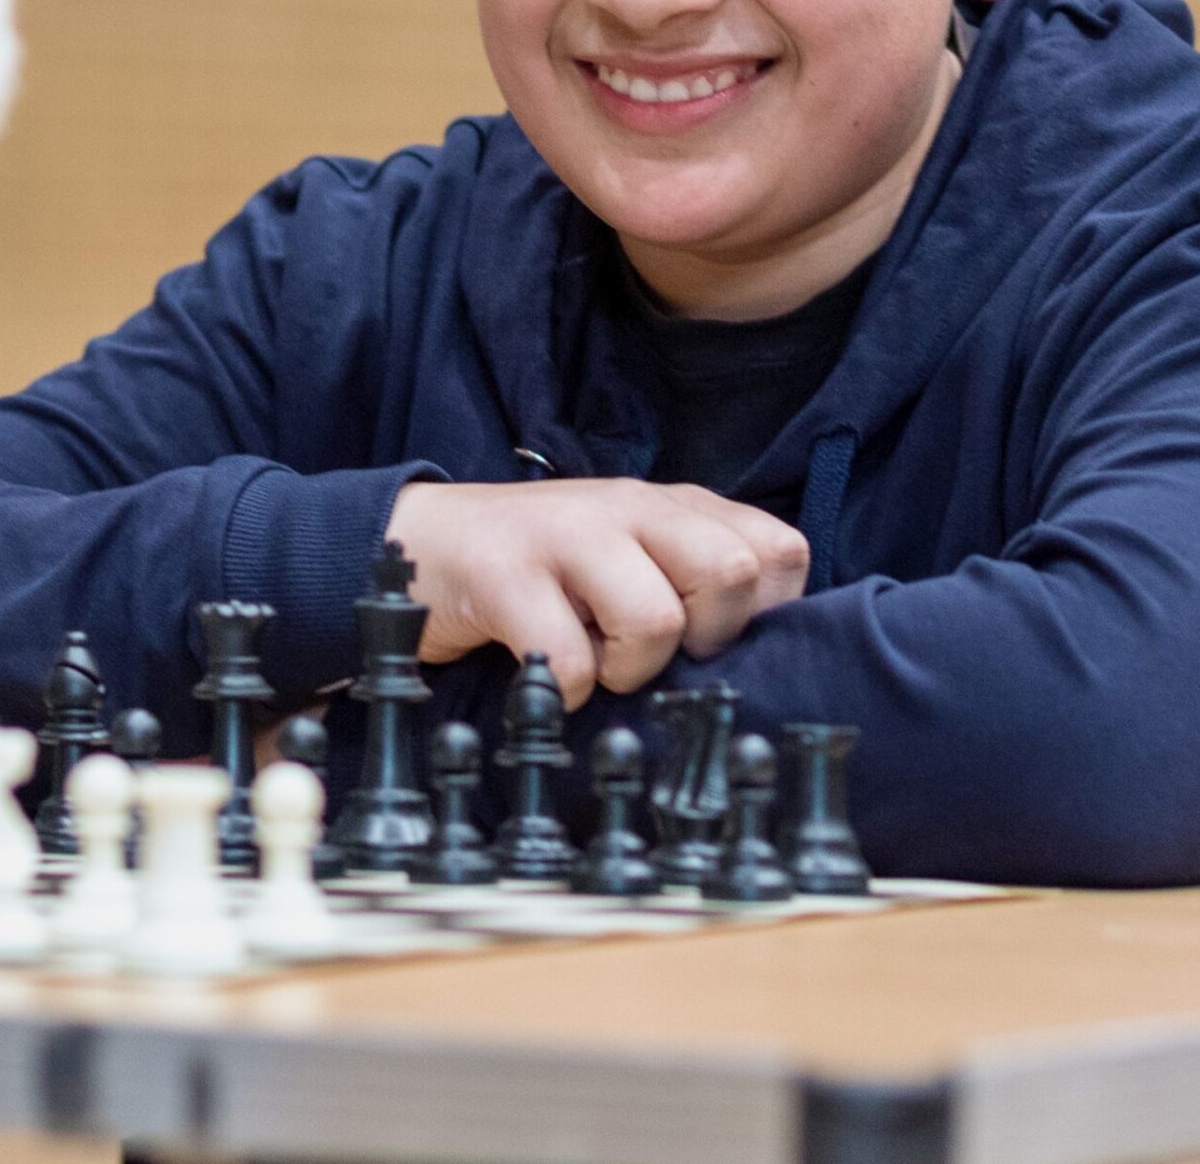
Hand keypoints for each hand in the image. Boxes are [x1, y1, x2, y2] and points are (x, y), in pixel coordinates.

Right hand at [385, 479, 809, 708]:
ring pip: (657, 619)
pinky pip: (570, 661)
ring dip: (629, 670)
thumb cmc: (543, 574)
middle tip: (655, 654)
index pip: (781, 552)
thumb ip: (695, 582)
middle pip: (733, 572)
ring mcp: (565, 534)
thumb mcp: (631, 560)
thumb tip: (766, 656)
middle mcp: (628, 507)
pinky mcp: (505, 575)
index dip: (762, 615)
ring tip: (594, 663)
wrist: (418, 546)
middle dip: (705, 639)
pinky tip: (544, 675)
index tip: (710, 639)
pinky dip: (564, 691)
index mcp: (671, 506)